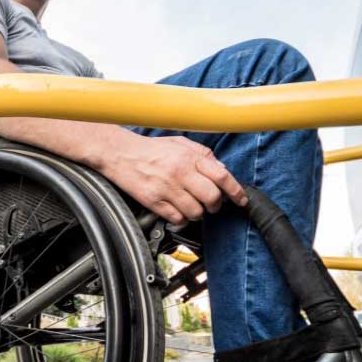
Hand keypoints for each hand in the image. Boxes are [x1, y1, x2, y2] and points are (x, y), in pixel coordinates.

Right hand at [97, 134, 247, 224]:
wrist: (120, 153)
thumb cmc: (151, 149)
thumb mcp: (180, 143)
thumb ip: (203, 155)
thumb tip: (222, 171)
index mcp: (189, 157)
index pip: (222, 176)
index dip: (236, 191)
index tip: (241, 200)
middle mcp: (180, 172)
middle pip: (212, 198)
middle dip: (215, 205)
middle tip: (212, 205)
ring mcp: (166, 188)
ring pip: (196, 212)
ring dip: (197, 213)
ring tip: (190, 205)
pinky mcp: (154, 201)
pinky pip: (177, 218)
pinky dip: (180, 218)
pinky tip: (176, 209)